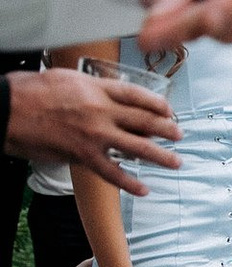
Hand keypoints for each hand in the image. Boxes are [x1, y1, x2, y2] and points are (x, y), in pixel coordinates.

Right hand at [3, 69, 182, 194]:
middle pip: (145, 120)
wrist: (6, 109)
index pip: (137, 95)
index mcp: (96, 89)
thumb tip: (101, 92)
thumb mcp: (64, 78)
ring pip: (139, 147)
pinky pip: (113, 172)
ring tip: (175, 162)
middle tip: (179, 135)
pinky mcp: (83, 155)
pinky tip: (144, 188)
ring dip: (161, 157)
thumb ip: (89, 87)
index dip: (158, 104)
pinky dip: (130, 183)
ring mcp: (95, 134)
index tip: (169, 110)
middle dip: (167, 129)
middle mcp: (102, 111)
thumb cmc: (28, 91)